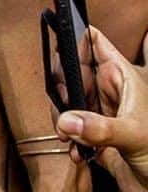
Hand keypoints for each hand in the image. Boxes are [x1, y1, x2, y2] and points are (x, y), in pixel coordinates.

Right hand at [56, 28, 147, 191]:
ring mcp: (102, 113)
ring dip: (63, 118)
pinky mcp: (94, 135)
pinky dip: (68, 139)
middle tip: (63, 105)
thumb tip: (66, 120)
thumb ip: (98, 127)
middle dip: (62, 88)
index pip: (95, 43)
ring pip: (68, 101)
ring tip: (69, 134)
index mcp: (123, 78)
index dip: (75, 40)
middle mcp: (110, 92)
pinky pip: (70, 129)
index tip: (59, 52)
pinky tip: (77, 152)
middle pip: (73, 73)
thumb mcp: (133, 135)